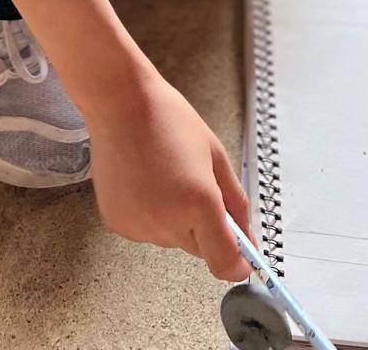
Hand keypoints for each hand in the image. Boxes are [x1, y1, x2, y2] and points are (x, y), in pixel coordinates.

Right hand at [87, 71, 253, 282]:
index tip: (243, 257)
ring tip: (164, 175)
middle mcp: (167, 221)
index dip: (237, 264)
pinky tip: (144, 182)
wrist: (120, 102)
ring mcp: (139, 225)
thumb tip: (249, 241)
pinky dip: (151, 215)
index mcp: (199, 202)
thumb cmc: (169, 118)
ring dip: (176, 220)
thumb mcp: (215, 155)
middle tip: (193, 184)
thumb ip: (236, 204)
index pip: (224, 263)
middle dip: (204, 226)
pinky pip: (147, 232)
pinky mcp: (118, 224)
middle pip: (199, 249)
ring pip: (172, 239)